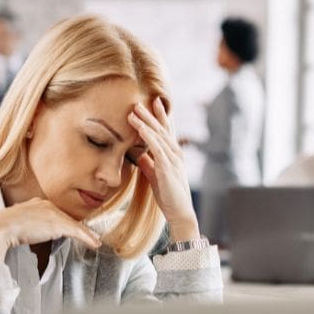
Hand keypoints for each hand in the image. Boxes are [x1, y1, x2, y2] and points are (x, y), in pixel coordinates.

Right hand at [0, 198, 101, 260]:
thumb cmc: (1, 230)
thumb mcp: (16, 224)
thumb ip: (26, 226)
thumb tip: (28, 233)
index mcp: (36, 203)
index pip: (56, 214)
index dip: (66, 223)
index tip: (74, 229)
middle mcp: (46, 205)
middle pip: (67, 218)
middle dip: (80, 228)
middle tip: (91, 236)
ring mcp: (52, 213)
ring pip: (74, 225)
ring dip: (87, 235)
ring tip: (95, 241)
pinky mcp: (57, 224)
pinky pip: (76, 232)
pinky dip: (87, 238)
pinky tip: (94, 244)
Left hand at [128, 97, 199, 241]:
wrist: (179, 213)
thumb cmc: (169, 196)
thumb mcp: (155, 177)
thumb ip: (149, 164)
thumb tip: (139, 155)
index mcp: (172, 155)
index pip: (166, 132)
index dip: (159, 117)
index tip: (153, 102)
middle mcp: (175, 154)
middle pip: (161, 129)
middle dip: (150, 115)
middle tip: (138, 101)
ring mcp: (173, 160)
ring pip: (158, 135)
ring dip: (146, 122)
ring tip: (134, 110)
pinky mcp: (168, 168)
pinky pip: (157, 148)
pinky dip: (148, 136)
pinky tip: (140, 127)